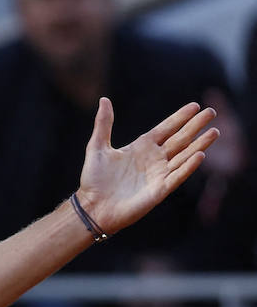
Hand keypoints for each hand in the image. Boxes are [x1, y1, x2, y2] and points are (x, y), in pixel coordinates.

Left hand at [76, 98, 217, 234]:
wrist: (93, 207)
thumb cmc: (94, 179)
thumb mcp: (97, 147)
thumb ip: (103, 124)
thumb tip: (104, 99)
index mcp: (141, 147)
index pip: (166, 129)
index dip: (179, 117)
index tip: (195, 106)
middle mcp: (154, 159)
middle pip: (180, 139)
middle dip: (196, 126)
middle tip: (212, 112)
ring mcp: (159, 174)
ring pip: (184, 155)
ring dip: (199, 144)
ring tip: (214, 131)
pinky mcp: (160, 190)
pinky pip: (178, 175)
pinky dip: (189, 166)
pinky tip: (200, 155)